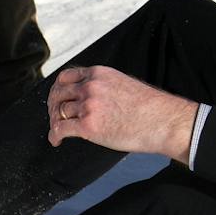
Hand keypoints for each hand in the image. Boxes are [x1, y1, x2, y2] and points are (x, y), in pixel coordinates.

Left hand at [46, 65, 196, 159]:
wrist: (162, 120)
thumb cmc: (149, 107)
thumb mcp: (123, 83)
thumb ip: (104, 86)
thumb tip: (91, 97)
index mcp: (99, 73)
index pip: (66, 77)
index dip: (58, 89)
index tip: (58, 98)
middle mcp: (90, 86)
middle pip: (58, 93)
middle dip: (53, 105)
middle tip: (54, 116)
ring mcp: (88, 105)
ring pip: (58, 112)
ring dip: (54, 122)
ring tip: (57, 131)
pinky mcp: (87, 125)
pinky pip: (60, 129)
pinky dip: (55, 135)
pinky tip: (57, 141)